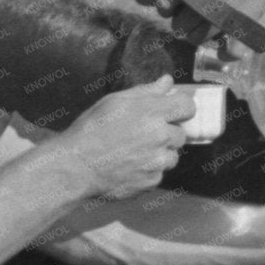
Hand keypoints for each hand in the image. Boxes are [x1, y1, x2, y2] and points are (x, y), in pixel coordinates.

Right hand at [49, 76, 194, 201]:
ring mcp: (157, 162)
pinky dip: (149, 171)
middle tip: (143, 135)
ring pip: (172, 157)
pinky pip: (159, 174)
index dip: (181, 109)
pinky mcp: (152, 182)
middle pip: (180, 134)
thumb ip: (146, 91)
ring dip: (160, 154)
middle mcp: (160, 137)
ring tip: (134, 153)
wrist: (76, 167)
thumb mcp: (114, 102)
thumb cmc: (92, 130)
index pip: (188, 107)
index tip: (172, 112)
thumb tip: (167, 82)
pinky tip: (129, 166)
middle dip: (166, 134)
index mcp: (152, 113)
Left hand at [131, 0, 264, 47]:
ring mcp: (222, 16)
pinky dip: (227, 54)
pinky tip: (226, 47)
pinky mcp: (241, 26)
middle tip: (195, 12)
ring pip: (198, 40)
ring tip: (210, 23)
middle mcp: (204, 1)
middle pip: (178, 28)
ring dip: (200, 35)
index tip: (175, 3)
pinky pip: (230, 52)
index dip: (167, 7)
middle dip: (182, 22)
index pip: (164, 5)